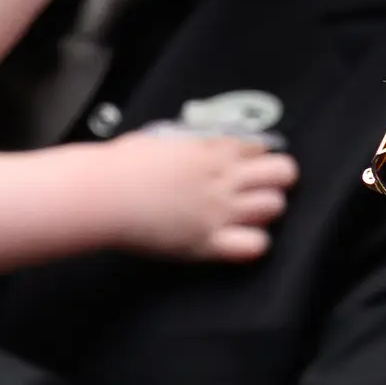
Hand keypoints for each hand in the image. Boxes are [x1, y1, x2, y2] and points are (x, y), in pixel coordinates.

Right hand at [98, 128, 295, 263]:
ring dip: (264, 210)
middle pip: (283, 173)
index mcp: (213, 150)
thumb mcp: (161, 138)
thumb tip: (202, 144)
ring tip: (245, 214)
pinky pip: (254, 246)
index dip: (257, 156)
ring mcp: (219, 210)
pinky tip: (238, 240)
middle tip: (258, 187)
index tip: (245, 164)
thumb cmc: (121, 165)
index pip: (262, 146)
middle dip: (276, 179)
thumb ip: (191, 143)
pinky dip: (253, 244)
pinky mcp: (207, 241)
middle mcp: (224, 178)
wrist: (102, 194)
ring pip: (275, 206)